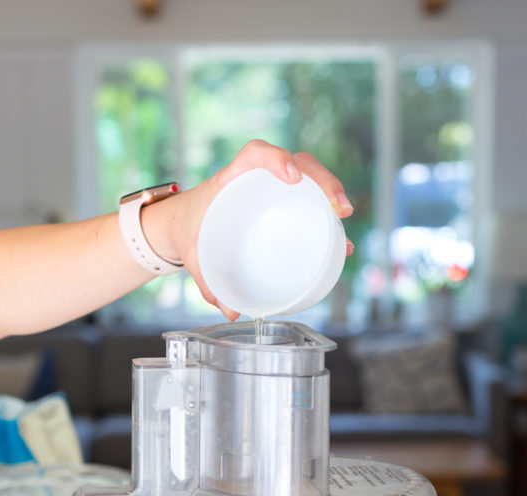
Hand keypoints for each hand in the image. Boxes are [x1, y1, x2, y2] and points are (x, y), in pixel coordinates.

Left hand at [151, 138, 354, 317]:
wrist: (182, 222)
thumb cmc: (189, 232)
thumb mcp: (193, 255)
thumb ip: (207, 282)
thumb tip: (232, 311)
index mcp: (230, 180)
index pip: (256, 153)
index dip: (276, 158)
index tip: (293, 177)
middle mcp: (255, 178)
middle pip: (297, 161)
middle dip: (322, 179)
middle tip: (338, 209)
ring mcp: (270, 187)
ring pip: (308, 176)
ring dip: (330, 191)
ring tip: (343, 220)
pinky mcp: (280, 201)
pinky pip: (307, 198)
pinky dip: (325, 214)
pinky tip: (339, 240)